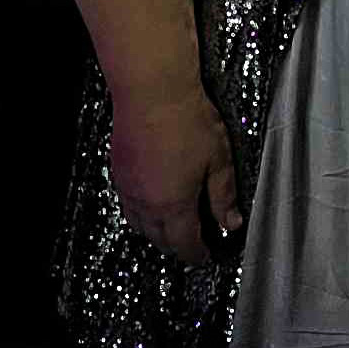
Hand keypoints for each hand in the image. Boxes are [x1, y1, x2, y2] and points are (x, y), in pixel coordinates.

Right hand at [108, 88, 242, 263]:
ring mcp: (128, 187)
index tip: (207, 256)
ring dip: (156, 232)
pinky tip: (151, 201)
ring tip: (173, 227)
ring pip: (139, 225)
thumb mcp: (218, 160)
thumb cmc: (188, 120)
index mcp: (173, 205)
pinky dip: (140, 213)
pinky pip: (127, 205)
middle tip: (194, 243)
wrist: (153, 92)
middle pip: (159, 240)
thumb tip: (230, 222)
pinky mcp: (118, 171)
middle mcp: (146, 203)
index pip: (185, 244)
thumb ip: (224, 196)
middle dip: (178, 247)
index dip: (198, 255)